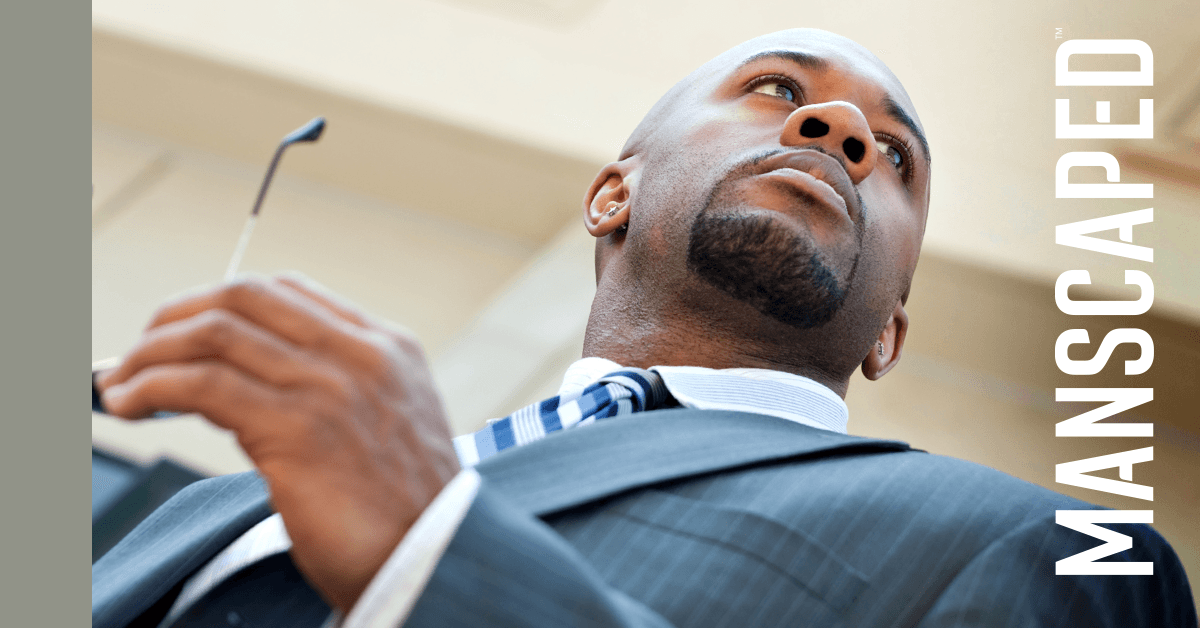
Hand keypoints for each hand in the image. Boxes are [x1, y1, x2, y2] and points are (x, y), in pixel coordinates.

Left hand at [95, 273, 459, 610]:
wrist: (435, 562)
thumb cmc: (405, 511)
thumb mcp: (387, 426)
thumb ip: (336, 390)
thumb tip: (239, 384)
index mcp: (388, 346)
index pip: (287, 290)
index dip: (219, 301)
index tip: (180, 330)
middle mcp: (360, 354)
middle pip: (244, 295)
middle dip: (176, 314)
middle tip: (138, 350)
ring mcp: (330, 388)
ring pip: (214, 333)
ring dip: (148, 353)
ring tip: (119, 384)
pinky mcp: (297, 430)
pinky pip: (201, 384)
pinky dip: (150, 386)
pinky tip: (128, 404)